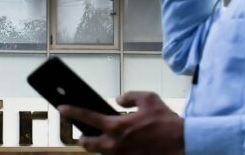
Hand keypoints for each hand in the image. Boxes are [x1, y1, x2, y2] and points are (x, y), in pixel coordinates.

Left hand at [59, 91, 184, 154]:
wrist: (182, 145)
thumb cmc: (166, 122)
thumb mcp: (149, 99)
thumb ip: (130, 96)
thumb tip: (119, 100)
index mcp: (117, 126)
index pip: (87, 117)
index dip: (72, 111)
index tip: (61, 108)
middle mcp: (115, 145)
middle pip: (89, 144)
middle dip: (83, 138)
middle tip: (82, 134)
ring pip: (103, 153)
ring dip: (100, 145)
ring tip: (101, 138)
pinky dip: (116, 150)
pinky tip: (124, 142)